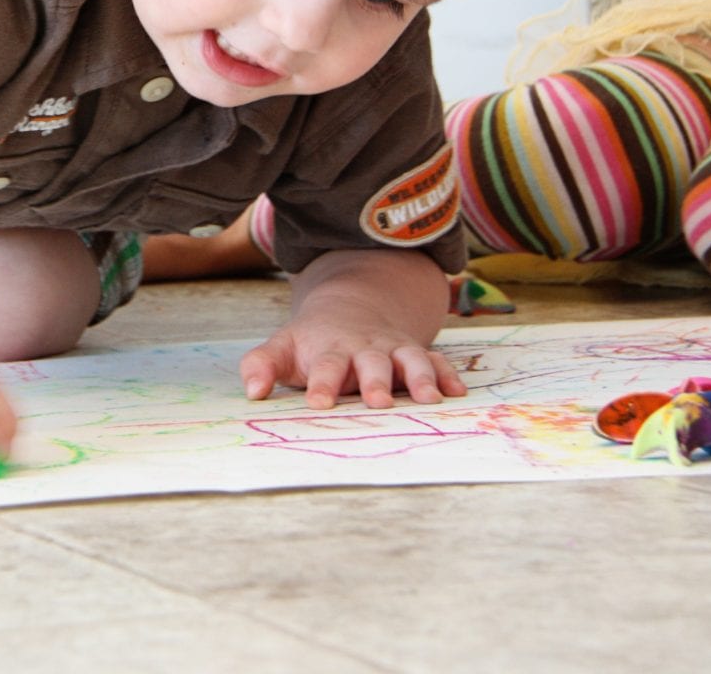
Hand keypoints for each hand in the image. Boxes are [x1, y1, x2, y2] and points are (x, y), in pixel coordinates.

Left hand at [239, 295, 465, 409]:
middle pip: (373, 363)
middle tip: (376, 401)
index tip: (319, 402)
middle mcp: (366, 348)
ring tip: (428, 400)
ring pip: (411, 359)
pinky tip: (458, 393)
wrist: (351, 308)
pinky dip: (448, 376)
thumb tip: (252, 393)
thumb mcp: (282, 348)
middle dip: (375, 381)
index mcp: (331, 349)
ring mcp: (394, 350)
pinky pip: (437, 362)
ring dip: (420, 378)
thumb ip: (262, 365)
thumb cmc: (312, 342)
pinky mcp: (416, 354)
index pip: (326, 366)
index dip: (322, 384)